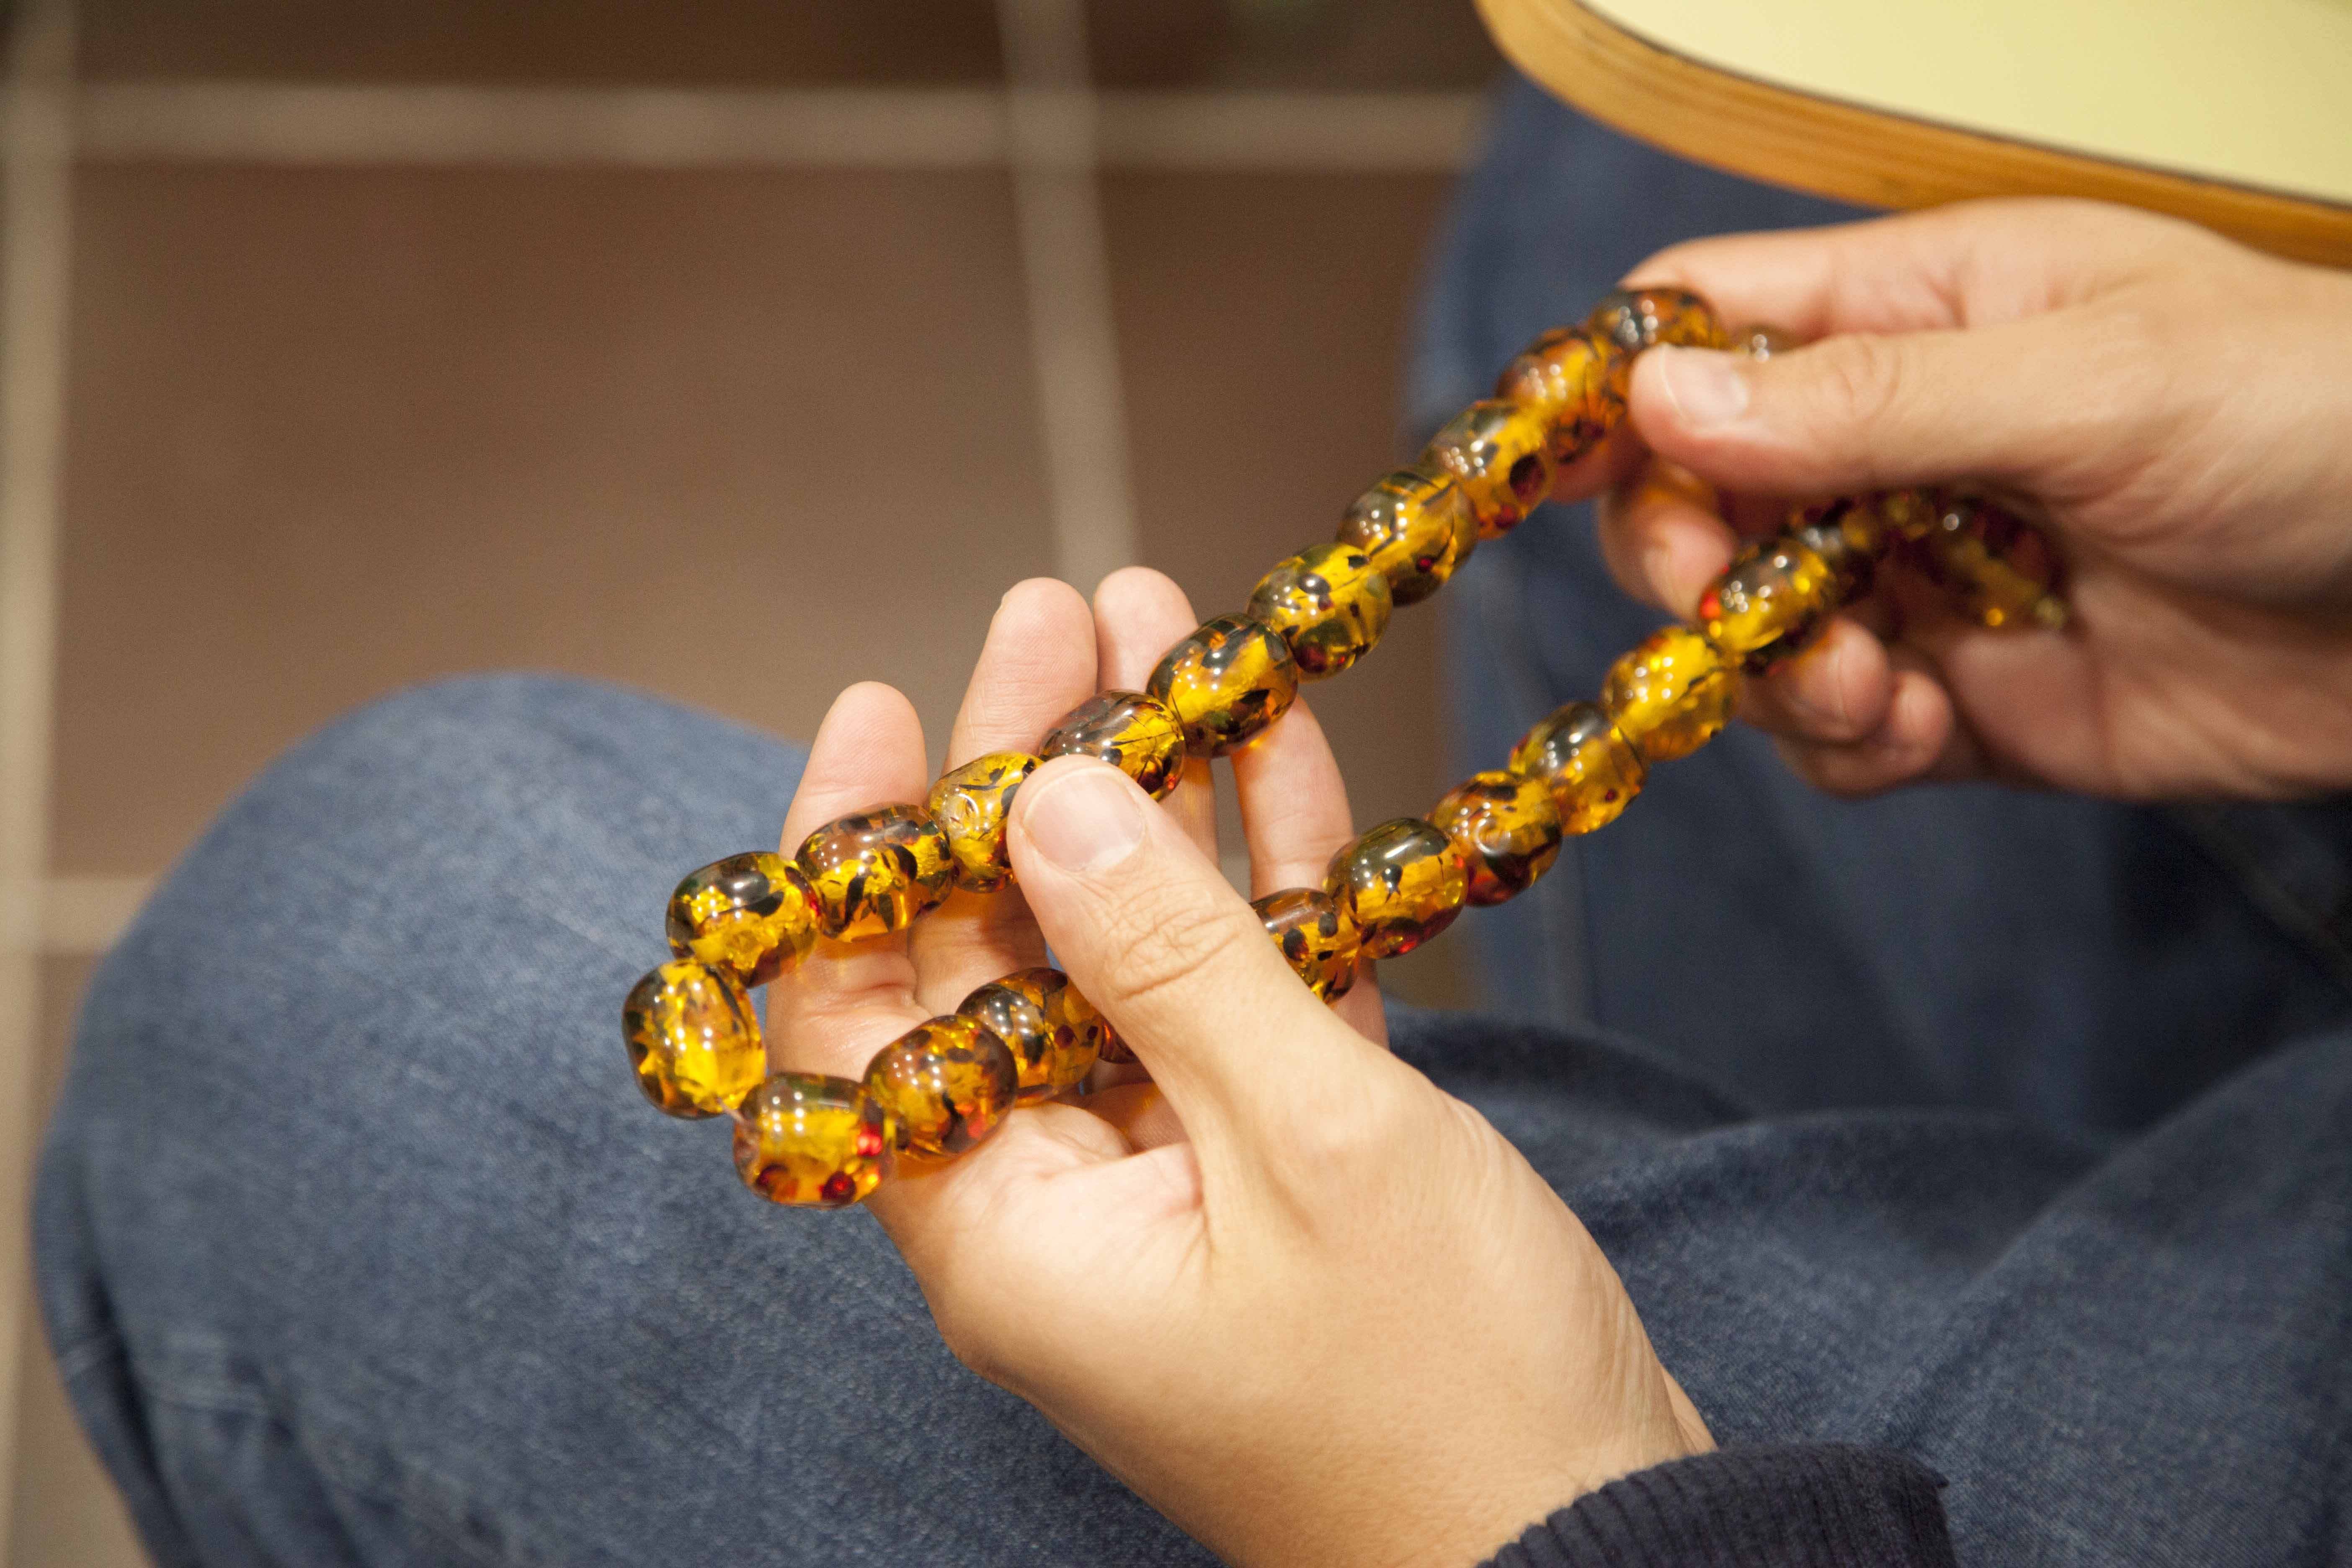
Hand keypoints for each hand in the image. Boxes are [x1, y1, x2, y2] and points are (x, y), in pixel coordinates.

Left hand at [768, 569, 1709, 1567]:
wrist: (1603, 1542)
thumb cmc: (1445, 1388)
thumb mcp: (1304, 1140)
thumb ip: (1168, 961)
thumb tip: (1043, 801)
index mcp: (1008, 1233)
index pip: (858, 1019)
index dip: (858, 855)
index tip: (889, 705)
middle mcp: (1064, 1206)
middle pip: (1000, 959)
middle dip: (1032, 777)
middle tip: (1063, 613)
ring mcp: (1172, 1182)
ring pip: (1127, 957)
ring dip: (1153, 798)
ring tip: (1163, 625)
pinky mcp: (1276, 1168)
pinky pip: (1234, 999)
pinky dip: (1255, 881)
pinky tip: (1266, 748)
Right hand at [1559, 198, 2351, 800]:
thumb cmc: (2316, 419)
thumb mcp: (2088, 381)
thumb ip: (1865, 404)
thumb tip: (1658, 400)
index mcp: (1921, 317)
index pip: (1703, 325)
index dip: (1608, 393)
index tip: (1539, 477)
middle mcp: (1901, 444)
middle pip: (1695, 497)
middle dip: (1689, 564)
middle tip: (1733, 609)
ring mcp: (1929, 577)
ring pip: (1753, 634)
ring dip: (1775, 678)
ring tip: (1879, 691)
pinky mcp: (1975, 700)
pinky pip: (1843, 738)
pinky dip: (1851, 750)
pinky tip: (1927, 733)